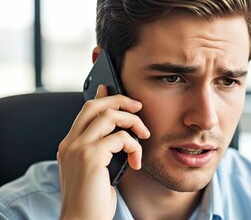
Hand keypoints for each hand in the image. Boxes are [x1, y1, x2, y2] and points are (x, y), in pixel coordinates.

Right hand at [57, 85, 149, 218]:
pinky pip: (120, 138)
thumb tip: (118, 132)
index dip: (101, 97)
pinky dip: (134, 146)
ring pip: (110, 116)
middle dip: (120, 100)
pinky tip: (136, 162)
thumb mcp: (97, 169)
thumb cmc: (93, 199)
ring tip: (144, 136)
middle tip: (139, 107)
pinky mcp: (91, 157)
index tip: (111, 88)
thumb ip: (103, 148)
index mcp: (70, 145)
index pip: (85, 111)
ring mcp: (78, 148)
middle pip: (95, 106)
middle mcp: (70, 143)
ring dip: (133, 123)